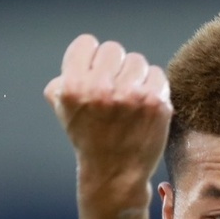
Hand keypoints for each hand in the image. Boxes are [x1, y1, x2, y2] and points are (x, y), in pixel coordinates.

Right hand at [44, 34, 171, 191]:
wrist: (115, 175)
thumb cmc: (89, 139)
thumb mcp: (63, 111)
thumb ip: (63, 82)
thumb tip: (76, 62)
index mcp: (73, 87)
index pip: (86, 43)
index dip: (90, 58)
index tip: (94, 76)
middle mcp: (101, 89)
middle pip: (113, 49)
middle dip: (113, 67)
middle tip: (113, 89)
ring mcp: (131, 96)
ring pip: (136, 60)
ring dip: (134, 76)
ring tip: (129, 99)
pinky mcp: (156, 103)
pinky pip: (156, 74)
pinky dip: (152, 87)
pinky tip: (144, 105)